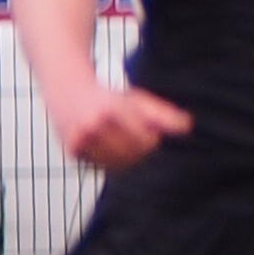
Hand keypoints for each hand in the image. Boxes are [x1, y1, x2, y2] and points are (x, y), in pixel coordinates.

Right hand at [54, 80, 191, 172]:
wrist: (66, 88)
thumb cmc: (106, 95)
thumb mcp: (135, 99)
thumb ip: (161, 114)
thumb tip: (187, 126)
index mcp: (110, 109)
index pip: (145, 140)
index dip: (151, 138)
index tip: (149, 131)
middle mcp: (92, 126)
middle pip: (132, 155)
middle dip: (139, 148)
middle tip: (134, 135)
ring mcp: (79, 140)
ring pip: (117, 164)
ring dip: (125, 157)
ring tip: (122, 140)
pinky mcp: (72, 152)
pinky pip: (102, 166)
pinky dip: (109, 160)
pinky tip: (106, 145)